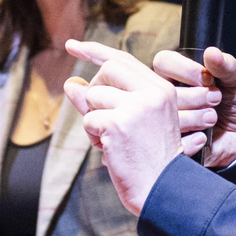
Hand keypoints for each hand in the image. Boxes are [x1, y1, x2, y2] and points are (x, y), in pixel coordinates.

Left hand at [61, 39, 209, 213]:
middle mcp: (152, 92)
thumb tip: (71, 83)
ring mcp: (136, 106)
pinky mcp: (119, 123)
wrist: (164, 190)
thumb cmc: (150, 159)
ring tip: (114, 140)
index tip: (71, 45)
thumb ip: (104, 99)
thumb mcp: (133, 122)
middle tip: (104, 117)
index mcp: (162, 89)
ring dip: (95, 121)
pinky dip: (94, 137)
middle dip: (96, 93)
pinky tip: (112, 149)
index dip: (95, 50)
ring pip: (94, 97)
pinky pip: (89, 120)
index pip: (123, 59)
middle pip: (106, 71)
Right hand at [150, 46, 235, 168]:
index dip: (184, 69)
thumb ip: (227, 64)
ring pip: (164, 115)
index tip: (207, 78)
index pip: (164, 62)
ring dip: (194, 117)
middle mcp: (167, 94)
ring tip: (212, 118)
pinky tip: (204, 137)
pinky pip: (169, 140)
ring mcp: (166, 118)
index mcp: (179, 73)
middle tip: (215, 99)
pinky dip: (191, 139)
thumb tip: (212, 52)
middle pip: (161, 89)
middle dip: (193, 95)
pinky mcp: (170, 142)